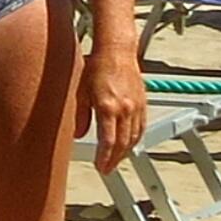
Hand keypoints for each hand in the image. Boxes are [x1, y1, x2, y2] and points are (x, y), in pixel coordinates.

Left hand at [79, 45, 145, 176]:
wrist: (117, 51)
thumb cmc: (95, 67)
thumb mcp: (80, 91)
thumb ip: (79, 115)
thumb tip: (78, 135)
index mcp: (109, 107)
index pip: (109, 141)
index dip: (105, 157)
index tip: (101, 167)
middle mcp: (125, 109)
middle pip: (123, 143)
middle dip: (115, 159)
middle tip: (106, 169)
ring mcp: (136, 107)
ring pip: (134, 137)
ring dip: (125, 152)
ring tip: (115, 160)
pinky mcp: (142, 103)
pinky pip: (141, 127)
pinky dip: (135, 139)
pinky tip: (129, 144)